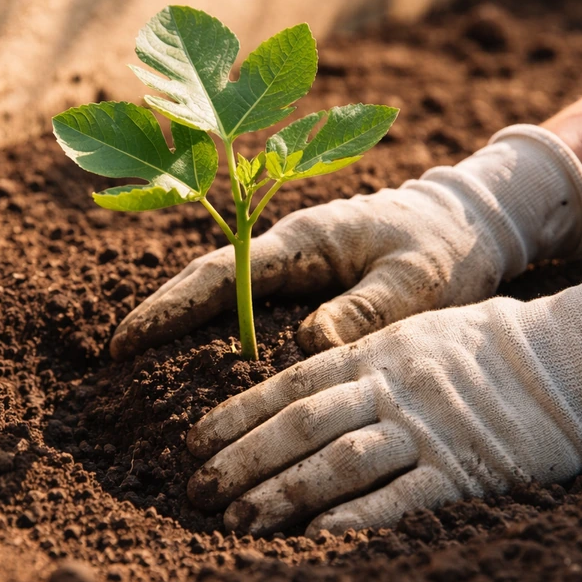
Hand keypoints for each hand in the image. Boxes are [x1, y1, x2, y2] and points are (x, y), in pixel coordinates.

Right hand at [110, 125, 581, 358]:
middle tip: (114, 356)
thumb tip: (308, 347)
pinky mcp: (306, 275)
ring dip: (182, 317)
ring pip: (224, 288)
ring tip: (140, 358)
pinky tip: (201, 354)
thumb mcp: (418, 281)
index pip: (223, 276)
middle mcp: (289, 245)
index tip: (126, 340)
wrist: (468, 222)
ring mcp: (295, 259)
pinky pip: (249, 299)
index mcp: (305, 239)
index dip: (171, 307)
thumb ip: (366, 309)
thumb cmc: (446, 249)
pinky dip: (217, 322)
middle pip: (208, 279)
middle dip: (160, 312)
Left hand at [186, 265, 581, 536]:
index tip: (194, 444)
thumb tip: (296, 390)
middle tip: (200, 492)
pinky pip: (400, 497)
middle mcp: (389, 386)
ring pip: (340, 461)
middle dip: (243, 460)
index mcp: (373, 351)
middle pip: (300, 425)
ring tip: (240, 521)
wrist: (569, 356)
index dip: (235, 416)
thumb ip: (356, 358)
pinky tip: (313, 535)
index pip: (287, 386)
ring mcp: (425, 428)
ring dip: (284, 493)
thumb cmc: (485, 345)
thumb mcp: (411, 332)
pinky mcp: (463, 469)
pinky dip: (354, 516)